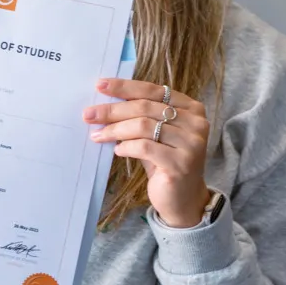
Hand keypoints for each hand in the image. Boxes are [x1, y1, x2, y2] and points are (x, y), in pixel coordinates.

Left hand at [85, 79, 211, 228]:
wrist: (182, 199)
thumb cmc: (164, 162)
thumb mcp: (155, 134)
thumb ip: (140, 116)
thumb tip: (104, 104)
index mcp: (192, 108)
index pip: (154, 90)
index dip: (125, 87)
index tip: (100, 85)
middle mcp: (196, 123)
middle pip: (145, 107)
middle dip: (113, 110)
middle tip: (89, 114)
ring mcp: (191, 144)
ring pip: (144, 126)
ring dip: (115, 129)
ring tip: (98, 135)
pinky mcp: (180, 163)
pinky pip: (144, 147)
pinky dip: (126, 147)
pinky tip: (117, 150)